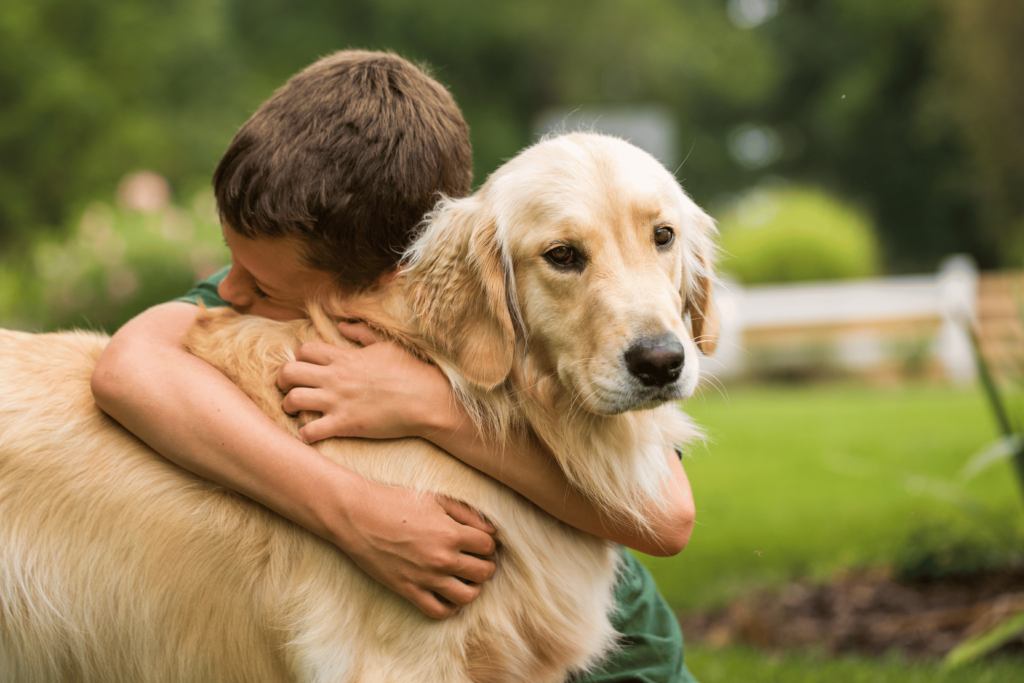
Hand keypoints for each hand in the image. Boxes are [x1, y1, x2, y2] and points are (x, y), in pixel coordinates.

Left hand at [277, 322, 456, 443]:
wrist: (426, 399)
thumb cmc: (411, 371)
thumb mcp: (386, 344)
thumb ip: (362, 333)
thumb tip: (343, 325)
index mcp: (344, 357)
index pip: (304, 350)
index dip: (299, 358)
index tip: (305, 367)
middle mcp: (335, 377)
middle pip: (289, 372)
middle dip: (282, 380)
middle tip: (288, 388)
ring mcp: (337, 401)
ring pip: (292, 400)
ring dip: (288, 406)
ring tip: (294, 411)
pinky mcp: (344, 424)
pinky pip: (310, 431)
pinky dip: (305, 434)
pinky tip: (311, 433)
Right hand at [330, 479, 496, 618]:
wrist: (357, 517)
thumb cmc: (396, 502)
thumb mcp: (435, 499)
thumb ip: (467, 513)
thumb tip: (491, 530)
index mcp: (451, 533)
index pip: (488, 546)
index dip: (487, 543)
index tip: (479, 541)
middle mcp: (442, 558)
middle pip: (484, 572)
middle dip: (485, 565)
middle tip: (476, 559)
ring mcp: (425, 577)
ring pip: (467, 596)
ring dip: (473, 588)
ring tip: (466, 578)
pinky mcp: (408, 590)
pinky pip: (438, 611)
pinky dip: (450, 607)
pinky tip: (448, 594)